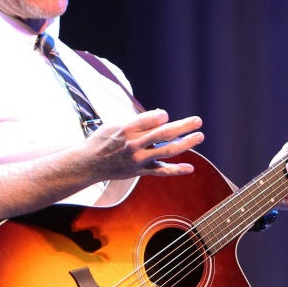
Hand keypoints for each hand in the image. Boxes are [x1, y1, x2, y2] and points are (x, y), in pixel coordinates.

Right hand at [87, 109, 204, 178]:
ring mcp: (138, 160)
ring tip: (200, 136)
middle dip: (183, 127)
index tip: (166, 115)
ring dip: (186, 144)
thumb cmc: (102, 140)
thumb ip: (138, 121)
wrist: (88, 164)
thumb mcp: (115, 124)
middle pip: (163, 134)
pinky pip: (161, 171)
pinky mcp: (140, 171)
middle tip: (198, 121)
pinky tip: (190, 168)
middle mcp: (134, 145)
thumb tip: (162, 114)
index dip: (160, 117)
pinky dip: (176, 170)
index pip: (149, 120)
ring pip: (167, 151)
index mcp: (126, 129)